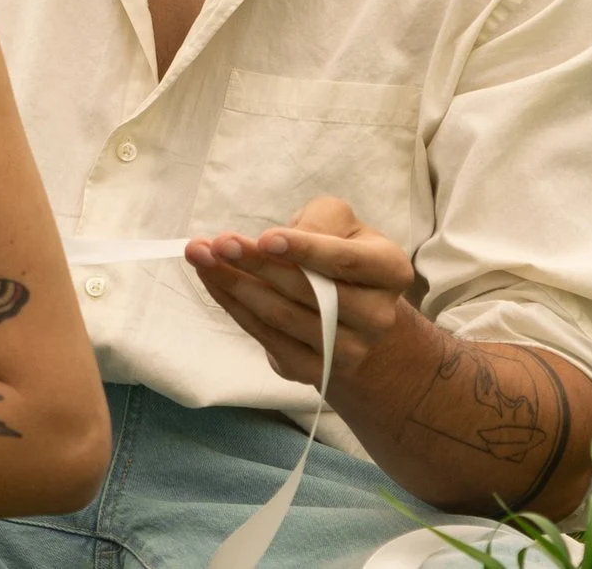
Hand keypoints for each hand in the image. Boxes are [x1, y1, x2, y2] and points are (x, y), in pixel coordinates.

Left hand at [185, 195, 430, 396]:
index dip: (306, 250)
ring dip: (233, 285)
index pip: (347, 261)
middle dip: (256, 264)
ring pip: (279, 316)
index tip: (265, 238)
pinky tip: (212, 281)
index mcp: (390, 270)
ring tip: (201, 256)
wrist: (356, 319)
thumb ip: (319, 221)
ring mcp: (346, 350)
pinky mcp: (313, 370)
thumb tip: (275, 242)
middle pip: (307, 291)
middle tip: (218, 243)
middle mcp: (376, 316)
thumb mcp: (342, 225)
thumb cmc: (341, 256)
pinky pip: (265, 337)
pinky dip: (233, 306)